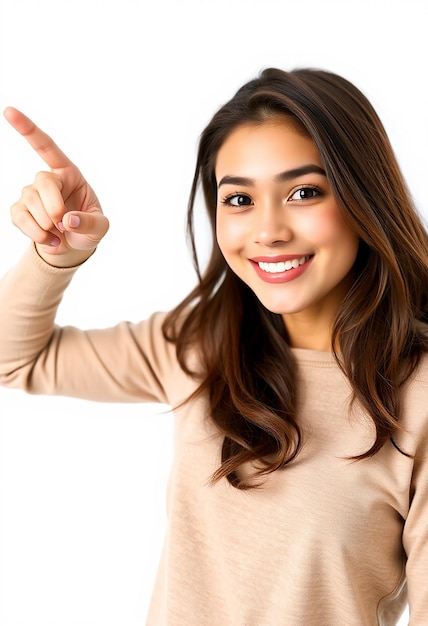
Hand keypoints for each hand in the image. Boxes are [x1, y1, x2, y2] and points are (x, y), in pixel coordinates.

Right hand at [3, 107, 108, 265]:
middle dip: (54, 207)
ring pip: (30, 202)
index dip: (28, 129)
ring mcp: (31, 193)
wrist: (72, 246)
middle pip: (43, 182)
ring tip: (60, 234)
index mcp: (69, 173)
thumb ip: (89, 223)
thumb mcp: (99, 228)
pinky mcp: (20, 210)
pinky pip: (20, 218)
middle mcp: (48, 179)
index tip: (9, 111)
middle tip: (65, 225)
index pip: (47, 147)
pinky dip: (36, 234)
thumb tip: (68, 220)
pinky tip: (51, 241)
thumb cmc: (88, 229)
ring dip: (47, 224)